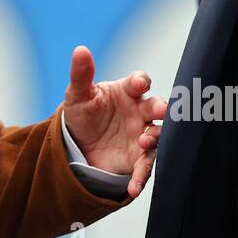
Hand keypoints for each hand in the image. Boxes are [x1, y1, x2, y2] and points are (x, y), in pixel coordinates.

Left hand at [63, 45, 167, 197]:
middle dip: (160, 108)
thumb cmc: (83, 114)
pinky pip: (145, 166)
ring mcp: (142, 134)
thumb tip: (80, 50)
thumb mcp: (77, 95)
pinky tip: (134, 188)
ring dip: (155, 137)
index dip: (141, 81)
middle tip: (159, 111)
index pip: (139, 82)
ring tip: (144, 141)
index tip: (139, 84)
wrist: (78, 145)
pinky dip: (142, 177)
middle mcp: (139, 112)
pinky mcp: (138, 158)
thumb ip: (80, 74)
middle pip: (156, 107)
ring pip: (158, 135)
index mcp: (126, 92)